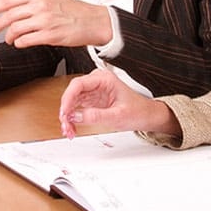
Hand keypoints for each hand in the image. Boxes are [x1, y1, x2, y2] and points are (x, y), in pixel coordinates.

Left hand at [0, 0, 111, 48]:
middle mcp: (40, 5)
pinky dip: (20, 43)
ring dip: (9, 36)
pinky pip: (26, 41)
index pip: (9, 0)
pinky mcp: (50, 35)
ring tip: (10, 39)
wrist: (94, 21)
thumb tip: (15, 9)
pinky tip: (21, 43)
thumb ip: (34, 1)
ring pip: (15, 29)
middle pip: (9, 16)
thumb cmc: (75, 11)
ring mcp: (44, 21)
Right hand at [58, 69, 179, 138]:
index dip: (68, 98)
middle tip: (66, 126)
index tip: (64, 112)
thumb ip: (96, 116)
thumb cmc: (137, 111)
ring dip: (68, 117)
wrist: (146, 115)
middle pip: (72, 93)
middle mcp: (96, 82)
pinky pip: (76, 108)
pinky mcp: (91, 100)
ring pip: (72, 101)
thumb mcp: (118, 116)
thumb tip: (75, 116)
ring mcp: (92, 91)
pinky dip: (72, 119)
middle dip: (66, 110)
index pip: (78, 84)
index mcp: (104, 79)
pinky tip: (72, 128)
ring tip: (70, 131)